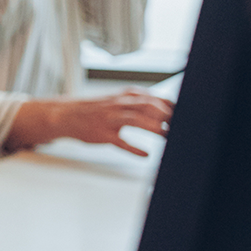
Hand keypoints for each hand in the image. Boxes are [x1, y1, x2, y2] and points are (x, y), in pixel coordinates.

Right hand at [6, 89, 173, 155]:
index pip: (155, 97)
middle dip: (166, 115)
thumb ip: (142, 104)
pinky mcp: (102, 134)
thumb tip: (168, 110)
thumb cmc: (97, 109)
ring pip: (135, 120)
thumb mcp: (120, 100)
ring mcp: (109, 119)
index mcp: (126, 95)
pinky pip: (119, 141)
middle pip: (147, 106)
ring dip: (154, 128)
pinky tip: (145, 154)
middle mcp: (119, 104)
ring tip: (168, 136)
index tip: (184, 116)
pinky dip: (133, 148)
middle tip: (179, 126)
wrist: (66, 114)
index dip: (171, 107)